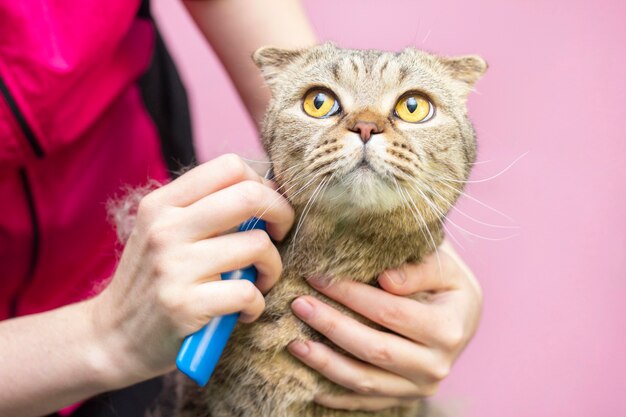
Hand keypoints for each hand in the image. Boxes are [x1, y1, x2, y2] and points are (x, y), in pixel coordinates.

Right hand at [89, 154, 293, 386]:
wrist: (113, 336)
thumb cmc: (152, 280)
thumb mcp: (164, 233)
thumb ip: (205, 210)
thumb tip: (268, 190)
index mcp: (162, 204)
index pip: (230, 166)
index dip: (262, 184)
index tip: (265, 209)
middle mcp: (165, 228)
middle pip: (250, 197)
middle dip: (282, 214)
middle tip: (279, 234)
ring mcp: (173, 266)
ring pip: (257, 245)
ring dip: (273, 266)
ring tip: (260, 280)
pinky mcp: (184, 305)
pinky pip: (248, 292)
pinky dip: (257, 304)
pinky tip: (245, 310)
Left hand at [288, 241, 481, 410]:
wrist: (464, 316)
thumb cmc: (447, 283)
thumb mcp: (444, 265)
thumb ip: (419, 268)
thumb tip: (385, 279)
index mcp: (448, 328)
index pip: (390, 312)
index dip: (351, 294)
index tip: (317, 276)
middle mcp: (437, 365)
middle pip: (374, 349)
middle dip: (330, 325)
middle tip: (299, 305)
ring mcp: (420, 387)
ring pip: (364, 380)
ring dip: (325, 363)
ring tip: (294, 342)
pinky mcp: (405, 398)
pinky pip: (366, 401)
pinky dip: (336, 394)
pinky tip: (309, 381)